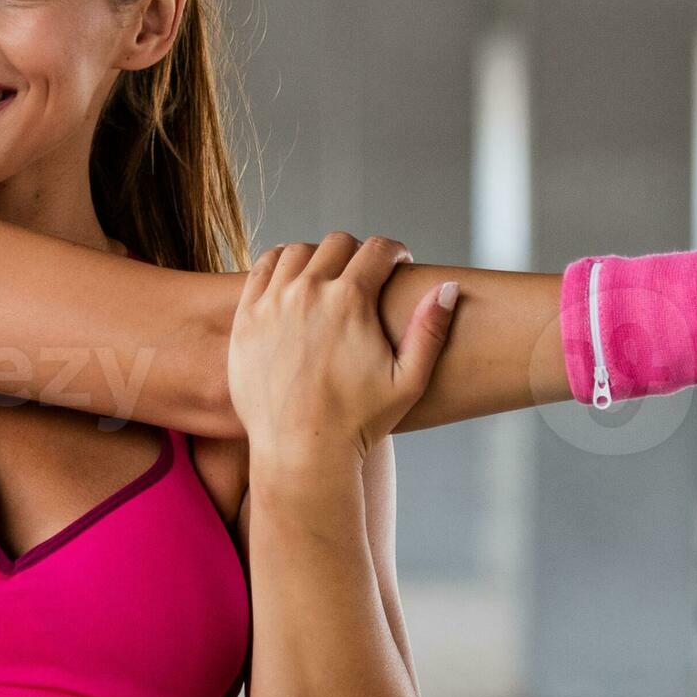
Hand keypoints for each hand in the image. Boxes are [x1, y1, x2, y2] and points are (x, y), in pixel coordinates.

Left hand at [228, 231, 456, 473]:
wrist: (300, 451)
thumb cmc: (359, 421)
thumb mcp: (408, 381)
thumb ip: (431, 330)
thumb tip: (449, 286)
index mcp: (350, 300)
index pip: (378, 248)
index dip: (396, 252)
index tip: (399, 263)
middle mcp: (308, 292)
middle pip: (337, 244)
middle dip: (359, 253)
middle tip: (366, 274)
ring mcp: (272, 302)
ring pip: (297, 251)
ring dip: (318, 257)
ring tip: (330, 278)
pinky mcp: (246, 318)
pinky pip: (262, 270)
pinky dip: (280, 266)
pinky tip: (293, 284)